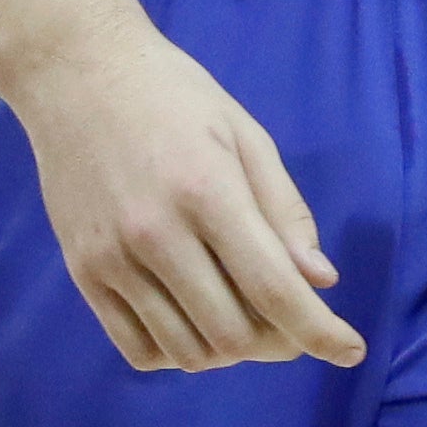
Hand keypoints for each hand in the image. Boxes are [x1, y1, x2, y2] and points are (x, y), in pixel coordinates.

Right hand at [5, 21, 364, 373]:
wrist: (76, 73)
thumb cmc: (173, 96)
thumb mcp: (245, 135)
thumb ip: (284, 211)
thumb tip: (320, 281)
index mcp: (207, 191)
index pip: (274, 289)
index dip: (320, 332)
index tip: (351, 351)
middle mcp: (156, 233)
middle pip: (234, 334)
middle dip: (280, 342)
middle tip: (294, 322)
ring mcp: (112, 258)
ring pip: (188, 352)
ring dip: (231, 352)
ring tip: (245, 316)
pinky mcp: (82, 272)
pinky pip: (138, 349)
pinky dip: (180, 353)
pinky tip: (196, 321)